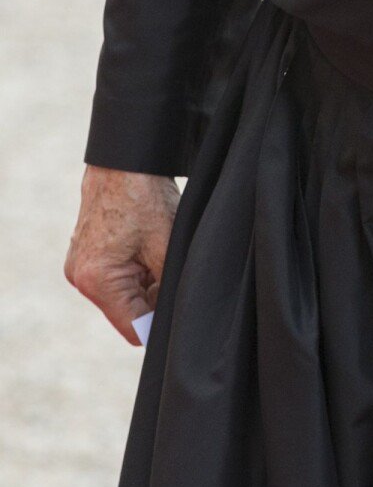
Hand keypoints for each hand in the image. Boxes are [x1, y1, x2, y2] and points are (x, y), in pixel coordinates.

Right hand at [64, 165, 179, 344]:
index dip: (160, 322)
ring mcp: (79, 265)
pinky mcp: (84, 253)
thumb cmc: (144, 197)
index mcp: (97, 281)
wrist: (122, 158)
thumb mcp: (166, 244)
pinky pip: (114, 275)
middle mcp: (80, 278)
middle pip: (127, 310)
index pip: (133, 327)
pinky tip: (145, 243)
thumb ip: (167, 287)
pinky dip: (134, 267)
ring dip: (145, 280)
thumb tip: (175, 314)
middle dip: (153, 296)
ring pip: (123, 292)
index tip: (180, 308)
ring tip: (157, 248)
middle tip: (171, 264)